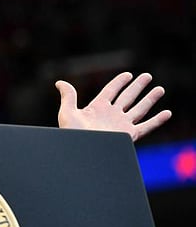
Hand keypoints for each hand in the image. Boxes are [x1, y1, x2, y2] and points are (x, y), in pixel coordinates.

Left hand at [55, 71, 171, 141]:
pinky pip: (146, 126)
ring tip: (160, 89)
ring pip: (139, 109)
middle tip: (148, 76)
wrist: (82, 152)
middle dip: (138, 87)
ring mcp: (121, 125)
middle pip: (128, 97)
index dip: (119, 82)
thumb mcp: (67, 112)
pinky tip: (167, 113)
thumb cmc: (72, 134)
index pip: (111, 91)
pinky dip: (157, 120)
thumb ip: (68, 96)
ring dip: (150, 99)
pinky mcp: (129, 135)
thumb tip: (59, 82)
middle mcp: (111, 115)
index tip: (128, 74)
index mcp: (97, 108)